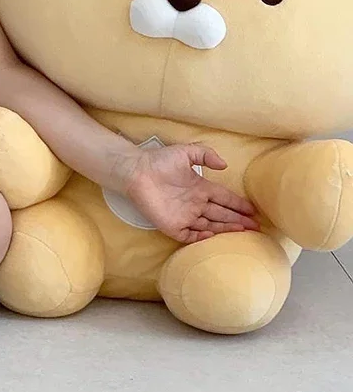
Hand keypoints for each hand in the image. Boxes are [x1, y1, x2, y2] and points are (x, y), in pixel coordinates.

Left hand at [121, 143, 259, 243]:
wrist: (136, 171)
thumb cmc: (160, 161)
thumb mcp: (186, 152)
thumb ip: (205, 155)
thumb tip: (224, 166)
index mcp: (200, 187)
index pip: (224, 198)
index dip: (238, 204)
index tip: (254, 211)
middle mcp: (195, 203)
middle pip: (221, 214)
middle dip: (238, 220)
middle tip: (256, 227)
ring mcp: (184, 215)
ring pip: (210, 226)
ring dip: (225, 229)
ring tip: (243, 233)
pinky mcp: (172, 225)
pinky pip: (190, 236)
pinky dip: (201, 239)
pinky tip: (214, 238)